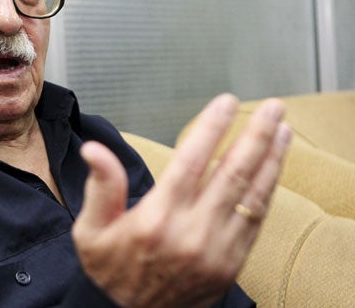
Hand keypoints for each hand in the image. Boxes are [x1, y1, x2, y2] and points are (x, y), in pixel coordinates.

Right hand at [73, 94, 291, 307]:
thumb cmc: (111, 271)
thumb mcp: (91, 230)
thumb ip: (101, 187)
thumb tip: (95, 150)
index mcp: (155, 219)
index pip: (191, 160)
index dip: (211, 126)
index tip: (226, 102)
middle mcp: (191, 233)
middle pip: (232, 172)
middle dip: (255, 135)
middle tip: (272, 109)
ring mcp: (216, 250)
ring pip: (252, 195)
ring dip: (271, 159)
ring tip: (283, 131)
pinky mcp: (230, 264)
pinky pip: (256, 220)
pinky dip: (268, 190)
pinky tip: (273, 170)